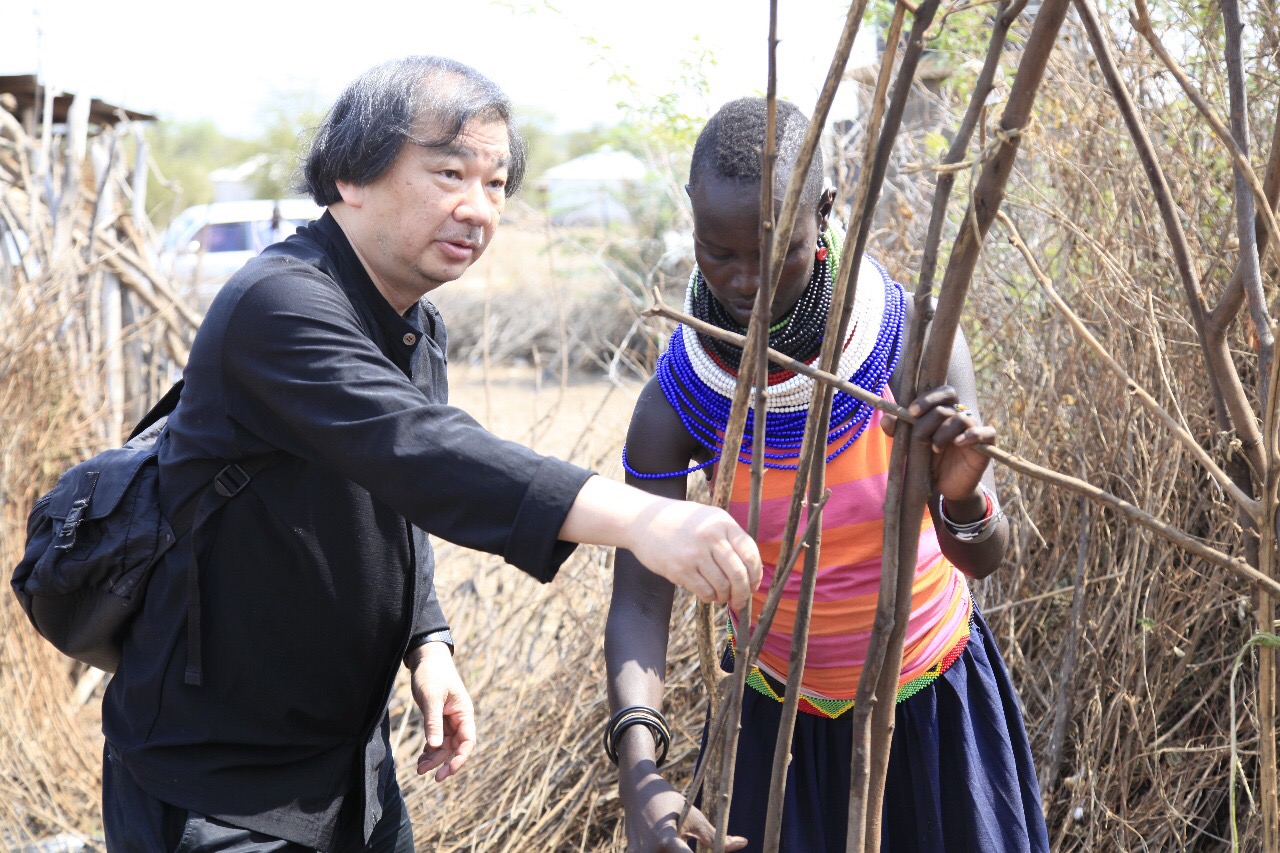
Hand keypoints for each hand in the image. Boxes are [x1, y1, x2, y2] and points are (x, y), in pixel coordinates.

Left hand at [406, 641, 475, 781]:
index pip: (467, 741)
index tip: (448, 771)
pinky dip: (430, 750)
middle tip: (430, 776)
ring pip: (445, 746)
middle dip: (444, 762)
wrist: (426, 659)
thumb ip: (434, 722)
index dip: (460, 758)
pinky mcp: (438, 719)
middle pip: (456, 747)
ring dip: (435, 758)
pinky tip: (421, 759)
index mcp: (464, 712)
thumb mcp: (431, 698)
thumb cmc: (432, 674)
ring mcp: (449, 719)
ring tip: (419, 769)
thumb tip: (436, 746)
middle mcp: (459, 718)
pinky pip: (437, 739)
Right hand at [621, 768, 746, 851]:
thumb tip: (743, 843)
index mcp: (666, 839)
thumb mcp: (693, 816)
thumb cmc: (669, 803)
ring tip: (679, 832)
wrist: (636, 791)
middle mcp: (649, 852)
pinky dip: (665, 851)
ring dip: (677, 850)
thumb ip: (716, 836)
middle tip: (687, 834)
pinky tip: (664, 843)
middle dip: (688, 851)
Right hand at [625, 499, 761, 610]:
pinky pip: (705, 591)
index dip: (756, 575)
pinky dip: (710, 598)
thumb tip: (750, 570)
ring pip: (723, 586)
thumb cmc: (679, 521)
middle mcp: (711, 536)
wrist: (643, 520)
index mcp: (722, 522)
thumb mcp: (707, 518)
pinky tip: (707, 595)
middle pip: (739, 574)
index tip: (753, 585)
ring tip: (721, 597)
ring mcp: (695, 553)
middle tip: (740, 601)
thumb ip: (728, 537)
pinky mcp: (680, 569)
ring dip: (725, 597)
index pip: (750, 553)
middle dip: (743, 593)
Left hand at [881, 384, 994, 502]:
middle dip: (930, 414)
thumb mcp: (910, 448)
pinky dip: (972, 435)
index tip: (911, 412)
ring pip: (962, 417)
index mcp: (944, 412)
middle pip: (950, 400)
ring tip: (934, 448)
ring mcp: (974, 430)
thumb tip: (886, 421)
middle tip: (918, 432)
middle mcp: (960, 416)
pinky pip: (987, 432)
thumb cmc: (928, 462)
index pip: (943, 392)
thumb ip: (899, 432)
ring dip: (943, 432)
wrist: (945, 487)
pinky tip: (958, 444)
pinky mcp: (986, 446)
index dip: (928, 397)